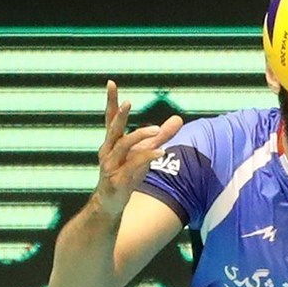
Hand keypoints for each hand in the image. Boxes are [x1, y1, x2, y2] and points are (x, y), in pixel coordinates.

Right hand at [94, 80, 182, 215]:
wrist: (110, 203)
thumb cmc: (126, 173)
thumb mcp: (145, 151)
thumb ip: (162, 135)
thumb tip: (179, 118)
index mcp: (112, 141)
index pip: (111, 118)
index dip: (112, 101)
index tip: (111, 83)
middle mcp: (108, 150)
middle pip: (113, 129)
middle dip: (120, 115)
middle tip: (128, 102)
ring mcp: (111, 165)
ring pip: (123, 146)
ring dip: (139, 136)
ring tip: (156, 130)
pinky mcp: (118, 179)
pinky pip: (133, 165)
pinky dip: (147, 157)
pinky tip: (161, 152)